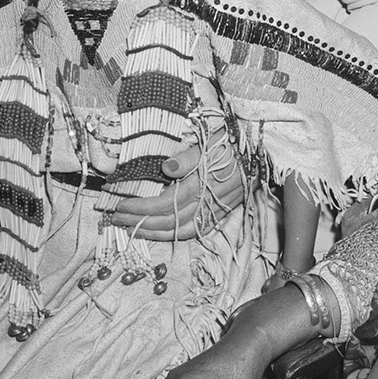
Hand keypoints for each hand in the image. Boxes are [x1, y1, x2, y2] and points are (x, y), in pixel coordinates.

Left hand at [103, 139, 245, 240]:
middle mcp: (205, 203)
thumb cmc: (232, 143)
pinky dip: (173, 235)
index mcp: (200, 185)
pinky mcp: (218, 215)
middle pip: (166, 222)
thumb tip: (167, 168)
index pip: (162, 204)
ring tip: (132, 229)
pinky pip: (192, 232)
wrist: (260, 152)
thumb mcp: (210, 142)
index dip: (139, 208)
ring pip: (178, 231)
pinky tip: (160, 232)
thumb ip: (188, 158)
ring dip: (153, 233)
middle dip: (139, 222)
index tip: (120, 205)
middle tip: (117, 220)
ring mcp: (212, 212)